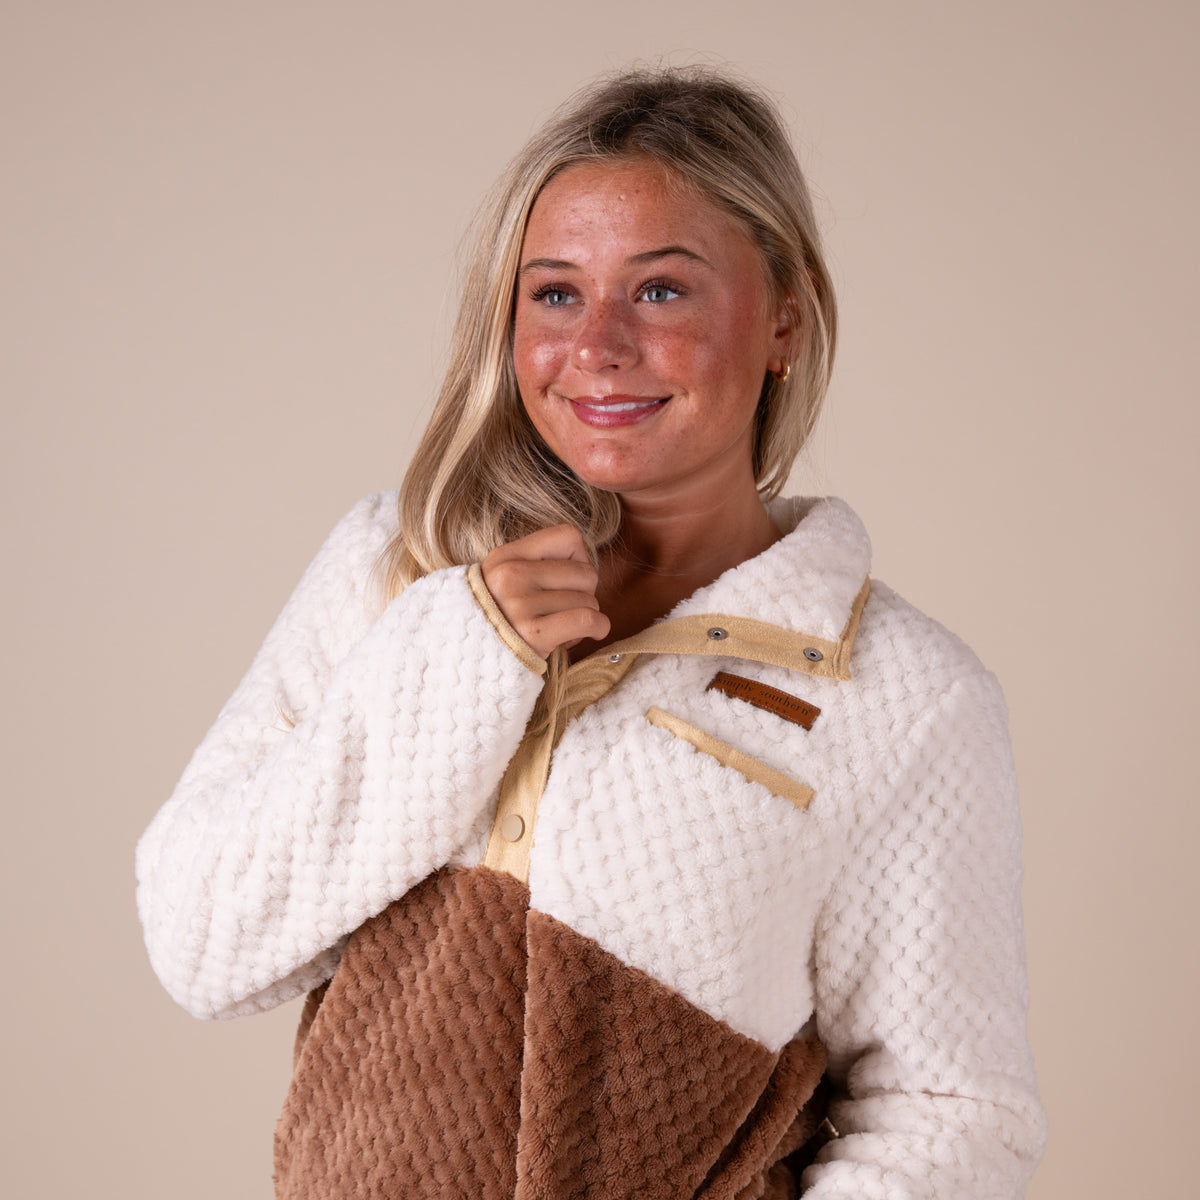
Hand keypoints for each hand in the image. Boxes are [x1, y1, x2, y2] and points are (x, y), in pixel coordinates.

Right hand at [481, 525, 610, 659]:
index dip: (579, 559)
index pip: (568, 536)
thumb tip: (583, 559)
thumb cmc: (501, 621)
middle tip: (565, 610)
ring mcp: (520, 604)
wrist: (471, 662)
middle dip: (585, 594)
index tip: (567, 580)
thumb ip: (536, 563)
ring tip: (562, 626)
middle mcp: (510, 575)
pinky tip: (590, 633)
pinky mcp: (534, 633)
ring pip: (589, 600)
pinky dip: (599, 628)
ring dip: (586, 616)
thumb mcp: (503, 580)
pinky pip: (588, 620)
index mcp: (504, 557)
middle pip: (585, 572)